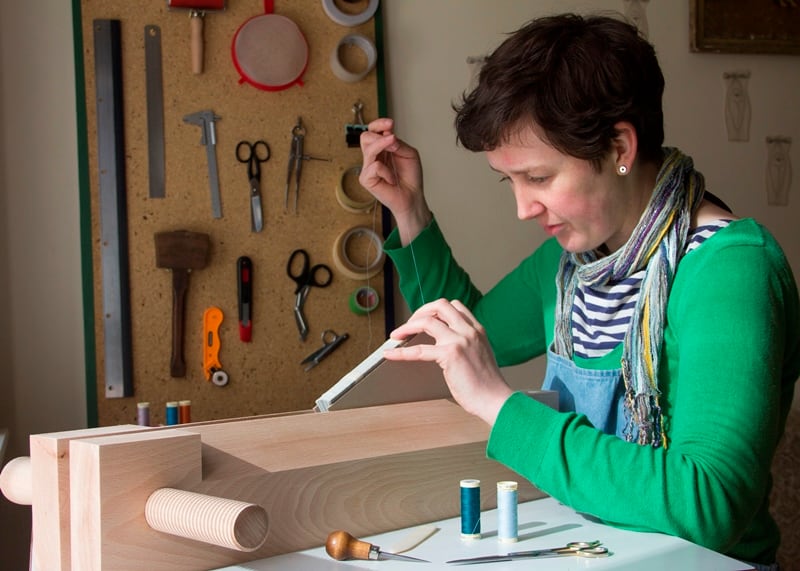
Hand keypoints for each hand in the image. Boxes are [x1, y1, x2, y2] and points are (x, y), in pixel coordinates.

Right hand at [359, 118, 431, 244]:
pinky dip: (386, 171)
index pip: (372, 131)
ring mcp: (367, 168)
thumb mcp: (410, 154)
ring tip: (395, 150)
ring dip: (383, 145)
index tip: (390, 123)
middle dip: (379, 135)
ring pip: (368, 149)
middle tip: (392, 138)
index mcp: (382, 148)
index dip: (378, 124)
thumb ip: (398, 144)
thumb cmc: (410, 176)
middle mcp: (373, 157)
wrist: (412, 196)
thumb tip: (387, 137)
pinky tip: (391, 179)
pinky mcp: (366, 179)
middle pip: (365, 137)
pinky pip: (374, 167)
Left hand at [384, 299, 512, 424]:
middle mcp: (469, 331)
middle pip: (440, 306)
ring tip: (396, 335)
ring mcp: (460, 340)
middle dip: (420, 312)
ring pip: (427, 321)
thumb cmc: (487, 385)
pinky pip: (419, 349)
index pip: (455, 306)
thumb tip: (444, 345)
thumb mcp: (480, 355)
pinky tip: (391, 354)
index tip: (424, 319)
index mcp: (477, 330)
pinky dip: (401, 352)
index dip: (436, 310)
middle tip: (409, 324)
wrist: (495, 400)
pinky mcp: (450, 355)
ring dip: (407, 326)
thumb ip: (467, 345)